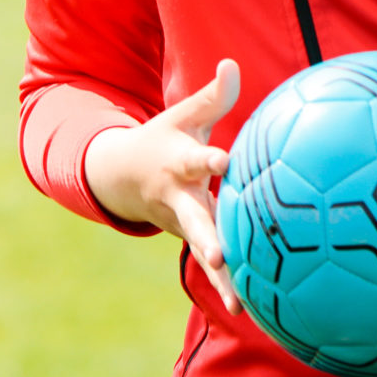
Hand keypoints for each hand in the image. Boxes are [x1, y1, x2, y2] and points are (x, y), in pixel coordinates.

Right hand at [84, 59, 241, 311]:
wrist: (124, 177)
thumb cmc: (166, 138)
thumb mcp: (184, 115)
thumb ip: (213, 96)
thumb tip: (232, 64)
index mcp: (179, 164)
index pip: (195, 161)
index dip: (209, 160)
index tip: (224, 162)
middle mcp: (180, 199)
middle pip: (194, 220)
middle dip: (206, 237)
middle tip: (217, 255)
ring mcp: (184, 225)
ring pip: (203, 253)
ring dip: (220, 279)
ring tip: (239, 306)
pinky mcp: (194, 240)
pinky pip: (214, 268)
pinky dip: (229, 287)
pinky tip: (253, 312)